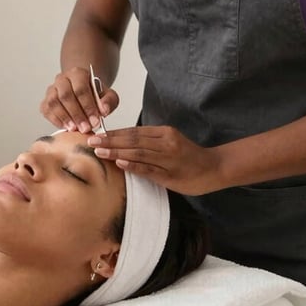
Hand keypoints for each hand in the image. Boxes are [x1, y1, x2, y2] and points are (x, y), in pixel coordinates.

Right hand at [40, 66, 119, 133]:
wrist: (83, 93)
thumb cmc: (95, 95)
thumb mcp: (108, 95)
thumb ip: (109, 101)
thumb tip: (104, 110)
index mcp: (78, 73)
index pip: (81, 88)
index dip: (88, 106)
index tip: (95, 121)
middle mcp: (62, 79)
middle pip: (66, 95)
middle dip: (76, 114)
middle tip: (85, 128)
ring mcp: (51, 89)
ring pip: (54, 102)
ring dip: (65, 118)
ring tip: (75, 129)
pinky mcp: (45, 101)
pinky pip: (46, 110)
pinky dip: (55, 120)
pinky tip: (66, 128)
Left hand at [86, 125, 215, 195]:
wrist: (215, 168)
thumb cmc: (189, 157)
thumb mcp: (170, 143)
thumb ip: (150, 143)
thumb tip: (124, 143)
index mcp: (164, 133)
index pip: (134, 131)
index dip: (114, 133)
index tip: (97, 134)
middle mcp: (166, 142)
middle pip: (133, 140)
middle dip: (110, 141)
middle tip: (91, 141)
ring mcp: (168, 158)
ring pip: (138, 152)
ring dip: (116, 151)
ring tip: (99, 151)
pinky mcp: (171, 174)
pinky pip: (149, 168)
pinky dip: (134, 165)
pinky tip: (120, 162)